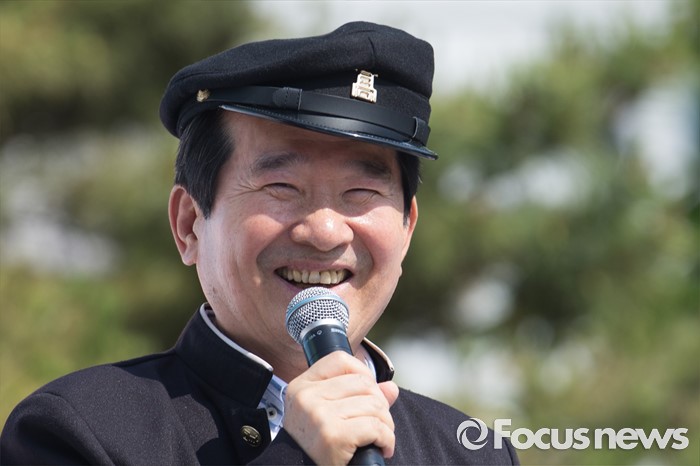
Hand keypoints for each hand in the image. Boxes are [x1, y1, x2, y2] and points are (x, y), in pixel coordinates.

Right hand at [283, 351, 399, 464]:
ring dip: (385, 424)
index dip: (363, 373)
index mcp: (302, 386)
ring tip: (379, 437)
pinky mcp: (332, 435)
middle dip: (380, 404)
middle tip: (378, 423)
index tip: (368, 394)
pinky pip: (375, 427)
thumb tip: (391, 388)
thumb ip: (359, 397)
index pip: (340, 360)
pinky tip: (382, 448)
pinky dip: (387, 439)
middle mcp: (307, 397)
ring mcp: (318, 415)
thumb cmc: (316, 448)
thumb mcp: (327, 415)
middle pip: (363, 383)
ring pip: (373, 405)